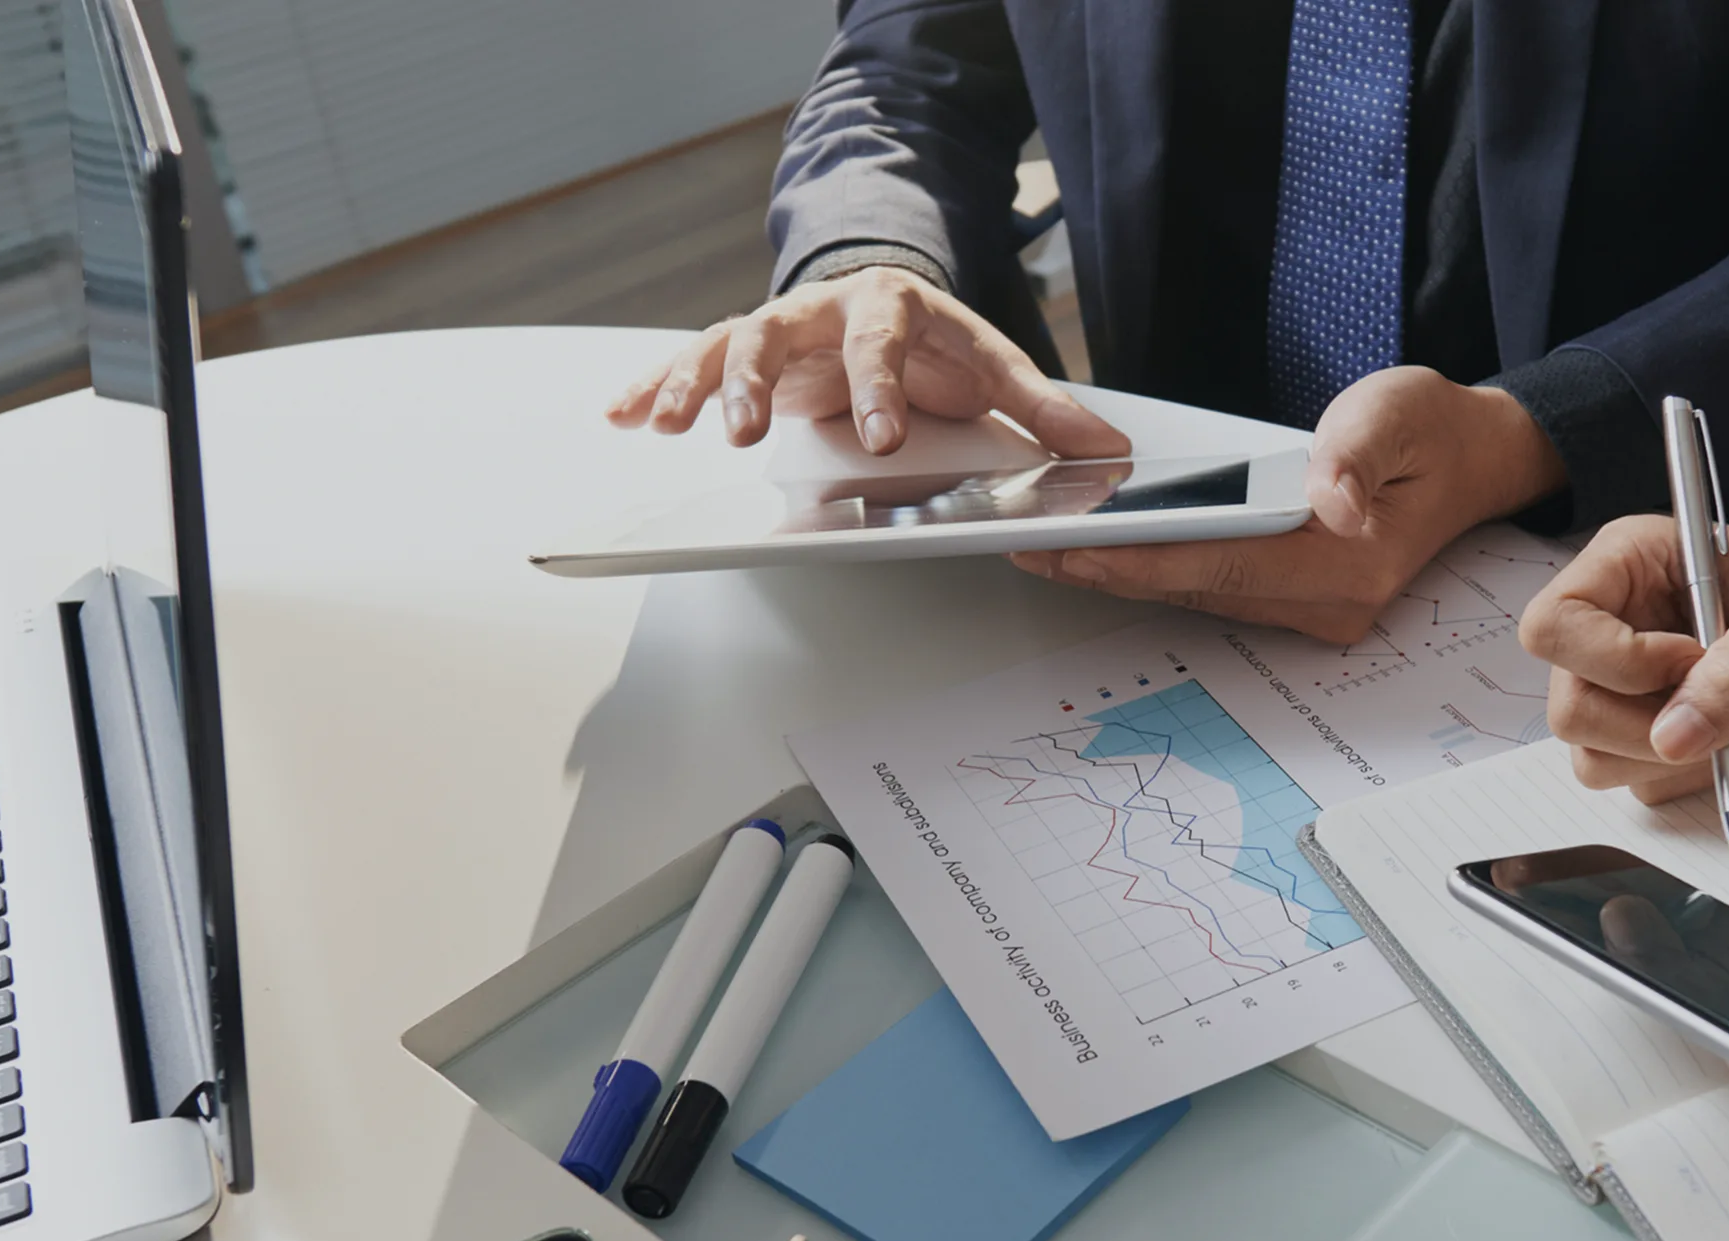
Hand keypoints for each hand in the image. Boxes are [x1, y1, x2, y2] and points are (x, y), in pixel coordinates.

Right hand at [603, 265, 1126, 456]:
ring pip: (724, 345)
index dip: (878, 390)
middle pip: (781, 335)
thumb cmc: (937, 348)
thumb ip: (1043, 409)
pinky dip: (650, 386)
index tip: (882, 440)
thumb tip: (1108, 448)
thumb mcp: (993, 370)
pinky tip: (620, 415)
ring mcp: (776, 331)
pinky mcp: (741, 355)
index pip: (881, 342)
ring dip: (693, 385)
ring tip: (664, 424)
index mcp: (891, 307)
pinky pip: (688, 365)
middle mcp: (823, 310)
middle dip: (760, 384)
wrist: (886, 304)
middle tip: (750, 436)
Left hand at [1011, 366, 1561, 641]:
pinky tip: (1105, 547)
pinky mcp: (1296, 600)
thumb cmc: (1432, 430)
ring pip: (1197, 594)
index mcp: (1350, 564)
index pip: (1223, 566)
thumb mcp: (1396, 414)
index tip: (1075, 549)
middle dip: (1109, 571)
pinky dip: (1156, 567)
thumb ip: (1356, 454)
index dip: (1143, 560)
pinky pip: (1212, 587)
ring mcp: (1312, 611)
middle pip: (1196, 590)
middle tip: (1029, 547)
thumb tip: (1329, 501)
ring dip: (1122, 574)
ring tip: (1047, 548)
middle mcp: (1329, 605)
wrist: (1473, 458)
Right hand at [1518, 515, 1728, 801]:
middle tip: (1727, 707)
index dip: (1615, 660)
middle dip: (1649, 726)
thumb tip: (1673, 739)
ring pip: (1593, 755)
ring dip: (1673, 756)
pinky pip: (1637, 779)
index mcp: (1624, 563)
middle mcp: (1611, 622)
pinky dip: (1690, 773)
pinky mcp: (1650, 726)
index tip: (1691, 659)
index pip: (1554, 626)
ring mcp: (1625, 681)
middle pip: (1568, 708)